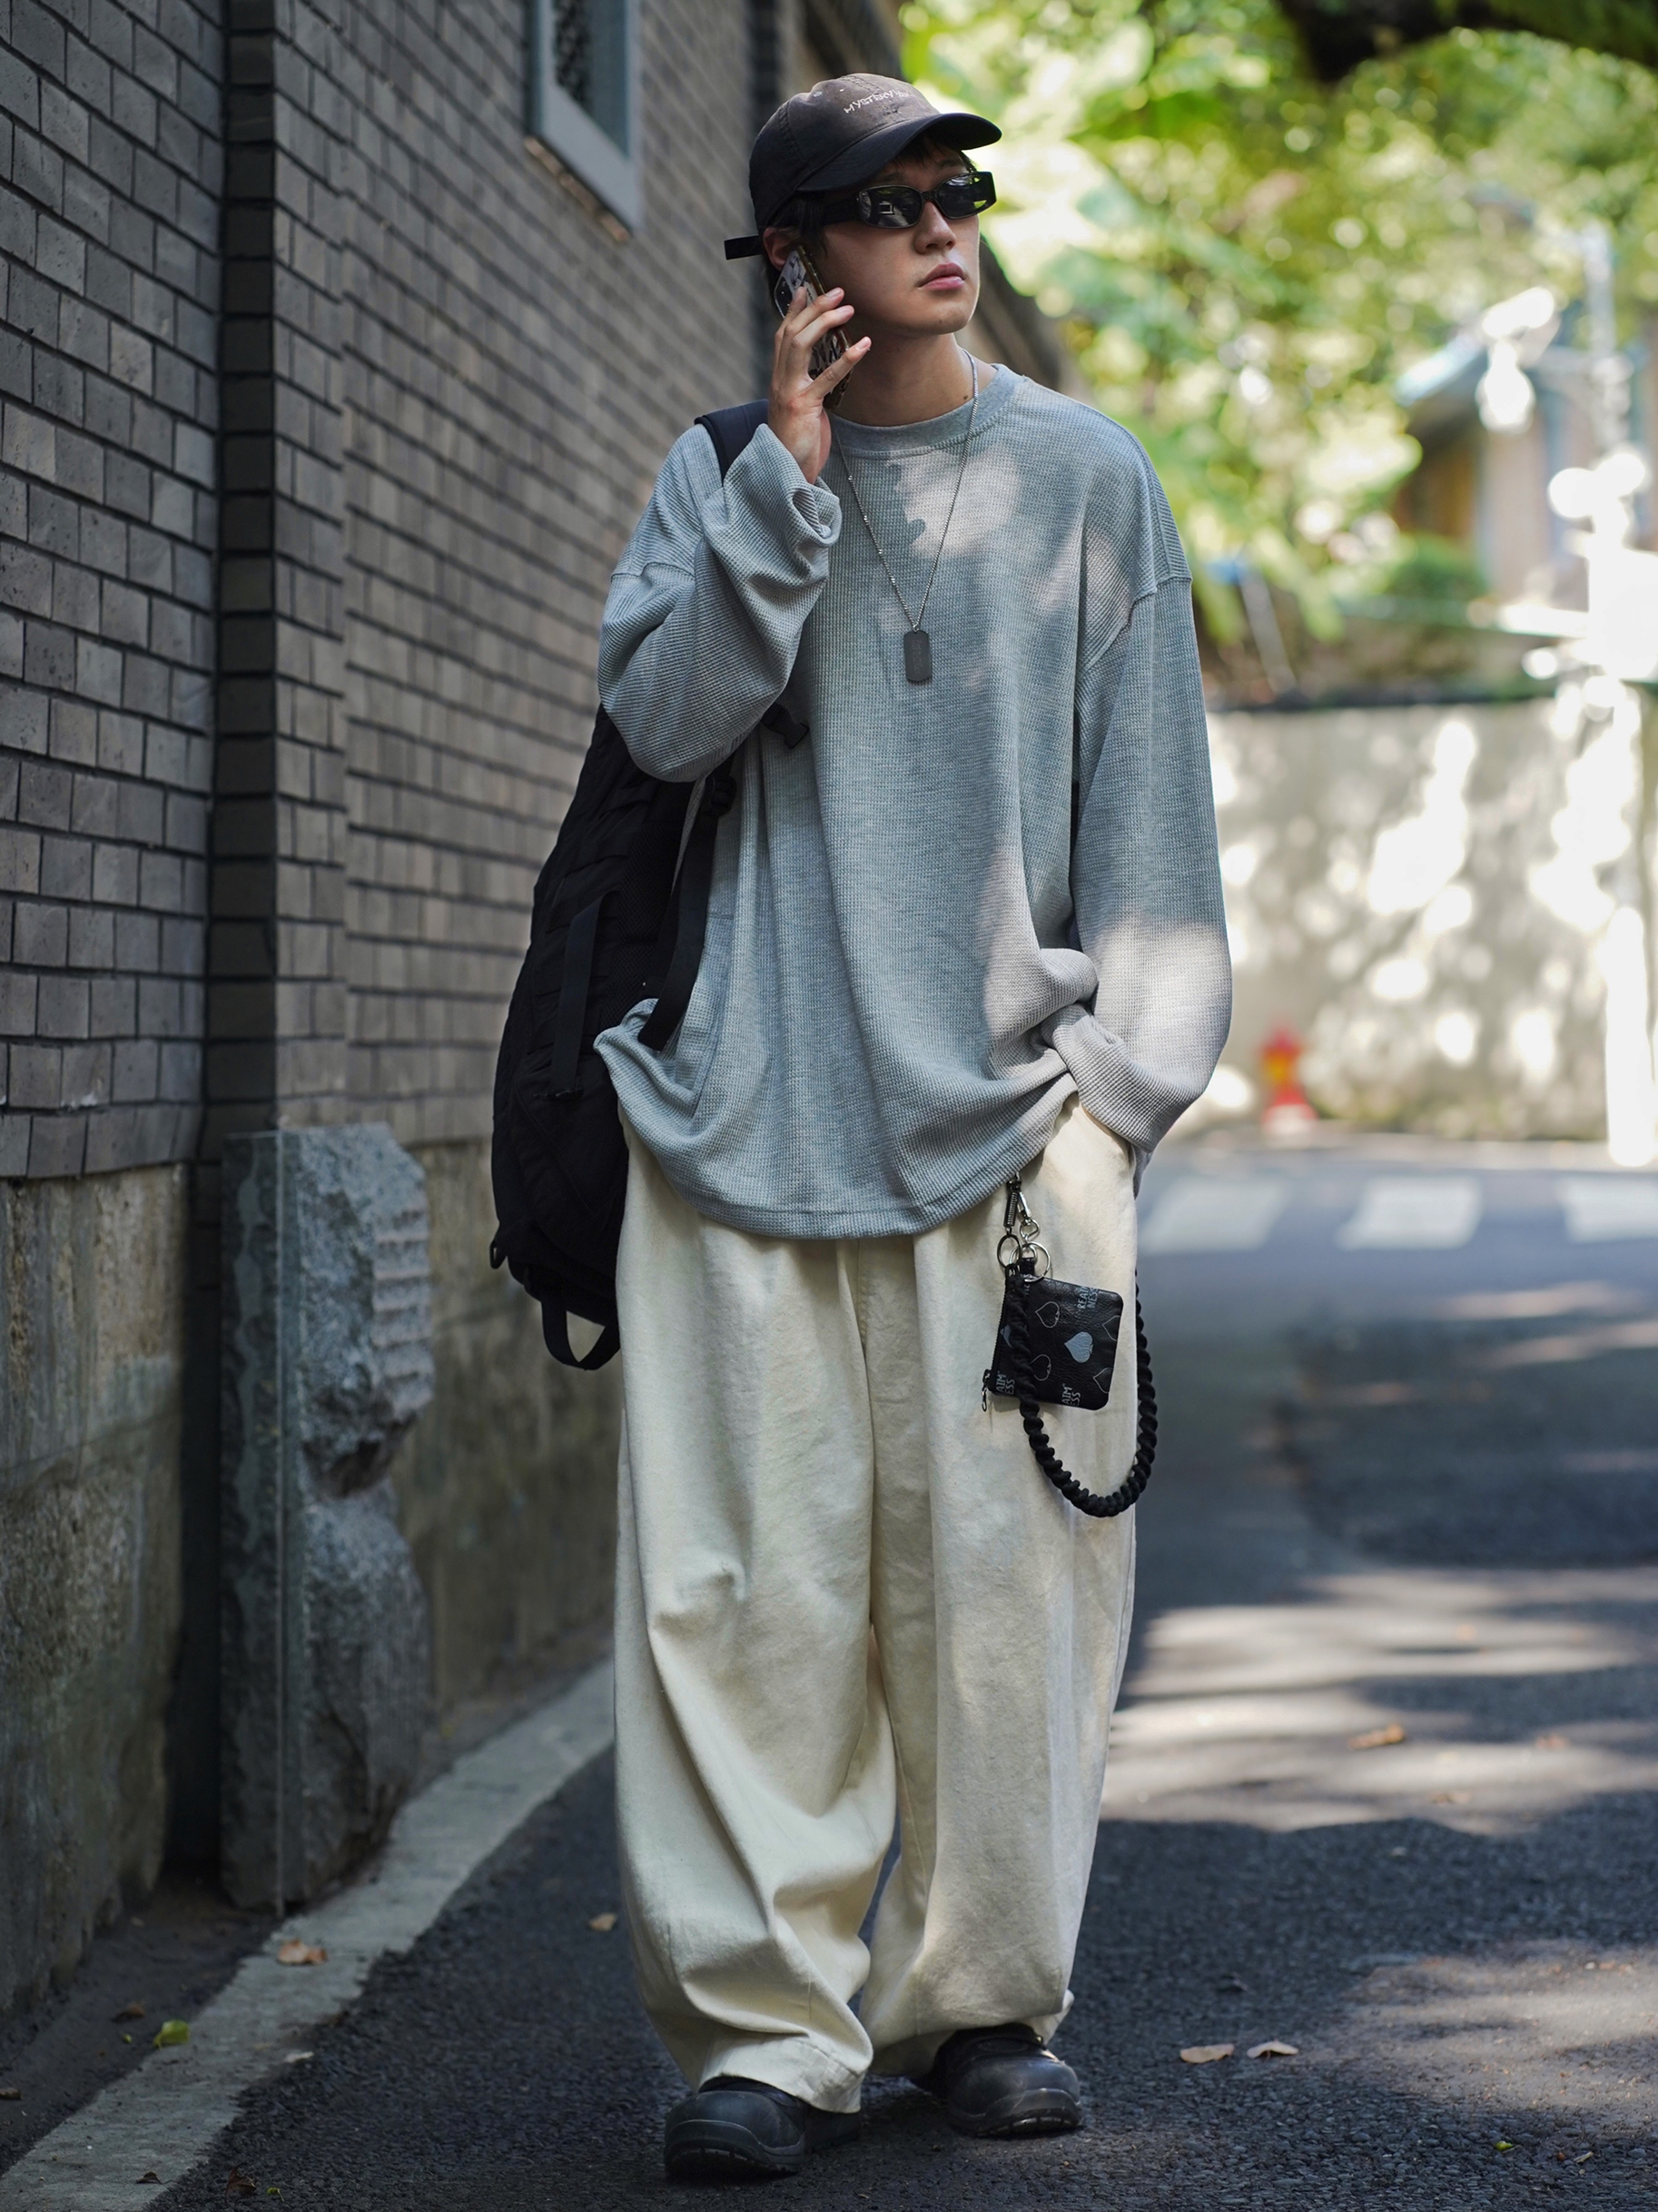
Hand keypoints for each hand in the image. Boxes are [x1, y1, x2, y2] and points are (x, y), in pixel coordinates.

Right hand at [767, 285, 868, 483]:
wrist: (786, 472)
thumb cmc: (797, 441)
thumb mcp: (799, 407)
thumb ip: (804, 385)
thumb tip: (820, 369)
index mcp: (778, 379)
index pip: (782, 334)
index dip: (793, 309)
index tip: (806, 287)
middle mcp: (780, 380)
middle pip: (792, 331)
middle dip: (814, 307)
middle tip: (838, 291)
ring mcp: (789, 392)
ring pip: (800, 345)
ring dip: (825, 322)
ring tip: (848, 309)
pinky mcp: (804, 407)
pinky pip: (826, 377)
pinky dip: (846, 359)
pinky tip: (863, 344)